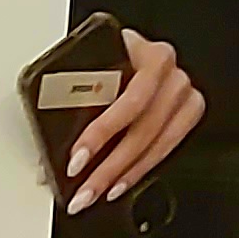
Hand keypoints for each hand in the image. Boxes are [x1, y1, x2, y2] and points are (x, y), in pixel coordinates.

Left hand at [62, 29, 205, 209]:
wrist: (134, 46)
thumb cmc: (108, 54)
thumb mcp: (90, 63)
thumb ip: (77, 96)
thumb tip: (48, 149)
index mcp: (141, 50)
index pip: (125, 99)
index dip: (100, 133)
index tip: (77, 159)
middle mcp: (167, 69)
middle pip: (141, 127)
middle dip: (109, 166)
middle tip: (84, 189)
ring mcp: (182, 89)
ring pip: (156, 142)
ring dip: (124, 174)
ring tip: (98, 192)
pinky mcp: (190, 109)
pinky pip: (168, 146)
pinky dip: (141, 169)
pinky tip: (121, 182)